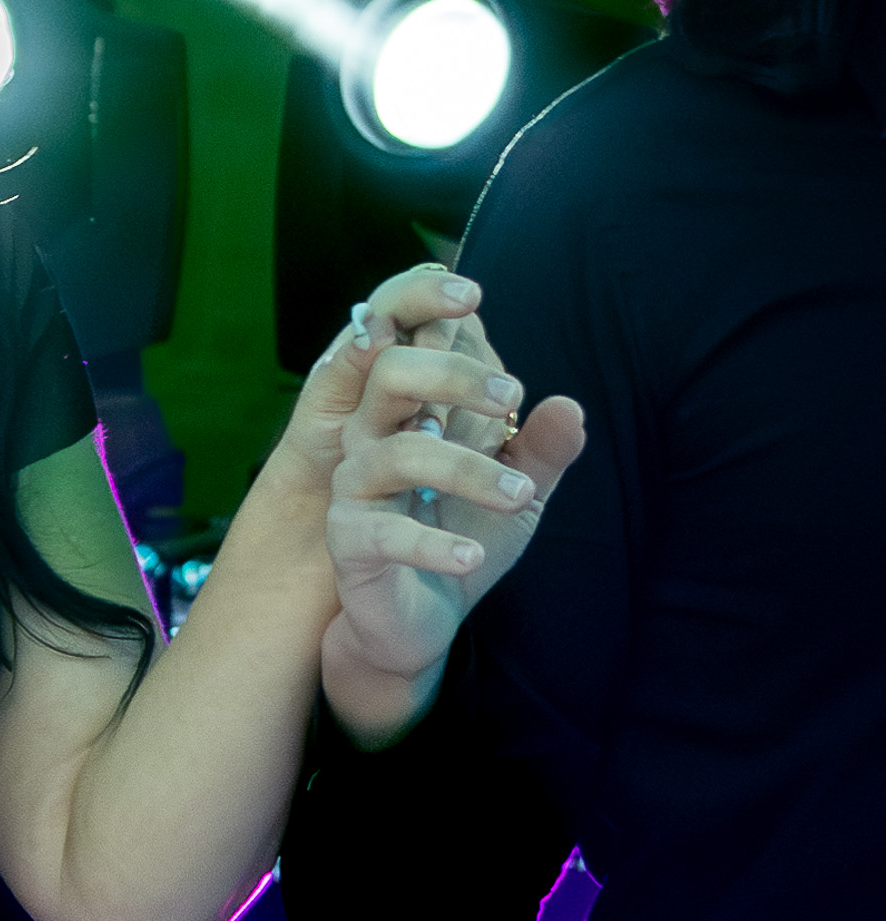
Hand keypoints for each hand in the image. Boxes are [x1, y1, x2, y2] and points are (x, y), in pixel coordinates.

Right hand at [287, 267, 584, 727]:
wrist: (420, 624)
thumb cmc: (460, 544)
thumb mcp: (516, 499)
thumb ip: (539, 454)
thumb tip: (571, 406)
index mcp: (412, 416)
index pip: (414, 347)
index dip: (431, 312)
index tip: (473, 296)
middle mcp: (376, 439)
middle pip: (392, 374)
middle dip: (452, 375)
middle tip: (510, 396)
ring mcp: (357, 489)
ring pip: (401, 451)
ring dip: (468, 471)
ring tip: (518, 496)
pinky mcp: (349, 543)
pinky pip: (385, 533)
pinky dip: (435, 546)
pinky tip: (474, 558)